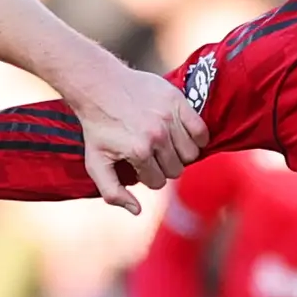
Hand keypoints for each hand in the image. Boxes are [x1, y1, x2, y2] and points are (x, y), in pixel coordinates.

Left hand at [73, 68, 202, 212]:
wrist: (99, 86)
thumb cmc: (97, 126)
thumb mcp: (95, 162)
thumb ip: (112, 192)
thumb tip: (137, 210)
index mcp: (138, 152)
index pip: (157, 182)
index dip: (147, 176)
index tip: (137, 163)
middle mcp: (157, 136)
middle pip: (177, 169)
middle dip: (164, 166)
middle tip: (152, 154)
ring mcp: (169, 118)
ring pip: (191, 153)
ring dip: (180, 153)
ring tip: (166, 145)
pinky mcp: (178, 101)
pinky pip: (201, 130)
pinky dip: (197, 137)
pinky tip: (183, 135)